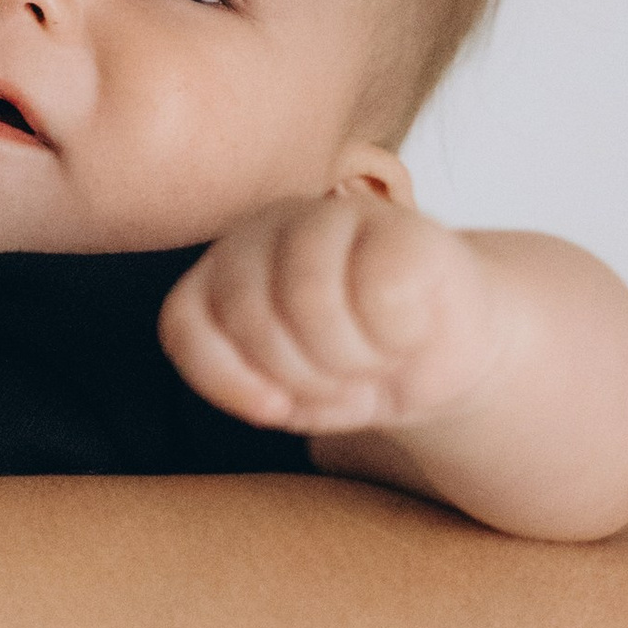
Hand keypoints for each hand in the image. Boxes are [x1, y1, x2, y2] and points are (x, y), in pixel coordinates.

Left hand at [160, 192, 504, 437]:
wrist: (441, 352)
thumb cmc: (351, 369)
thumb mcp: (285, 393)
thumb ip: (249, 384)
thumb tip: (266, 398)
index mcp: (223, 270)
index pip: (186, 322)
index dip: (227, 379)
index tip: (274, 409)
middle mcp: (266, 231)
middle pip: (249, 315)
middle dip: (299, 376)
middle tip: (342, 385)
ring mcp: (333, 217)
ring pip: (309, 297)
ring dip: (350, 359)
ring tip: (375, 360)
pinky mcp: (402, 225)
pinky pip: (383, 291)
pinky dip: (398, 336)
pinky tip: (410, 333)